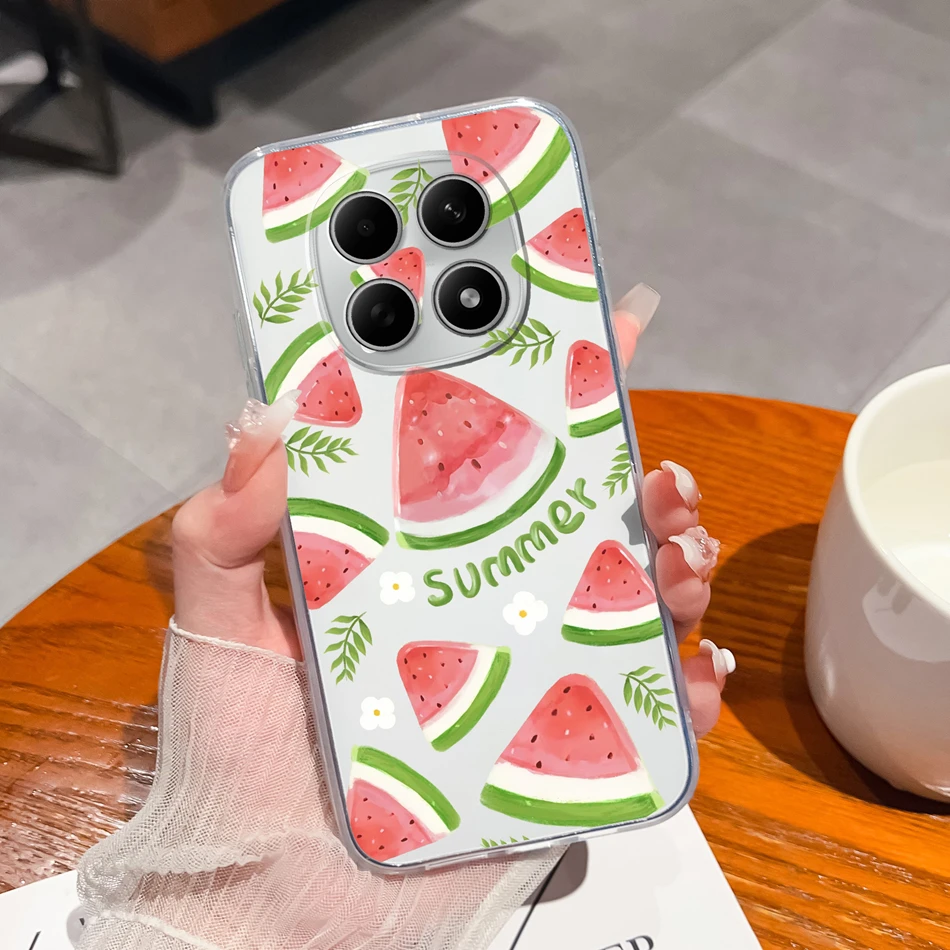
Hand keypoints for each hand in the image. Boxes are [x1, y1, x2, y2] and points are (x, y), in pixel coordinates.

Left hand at [173, 283, 731, 736]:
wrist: (271, 904)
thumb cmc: (243, 767)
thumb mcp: (219, 630)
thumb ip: (223, 531)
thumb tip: (263, 420)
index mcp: (415, 563)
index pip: (488, 461)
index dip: (543, 397)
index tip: (594, 338)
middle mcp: (481, 609)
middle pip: (585, 525)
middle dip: (641, 484)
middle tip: (657, 475)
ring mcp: (527, 678)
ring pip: (631, 604)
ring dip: (678, 569)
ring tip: (678, 561)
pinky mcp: (558, 756)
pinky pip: (646, 715)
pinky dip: (687, 687)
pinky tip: (692, 669)